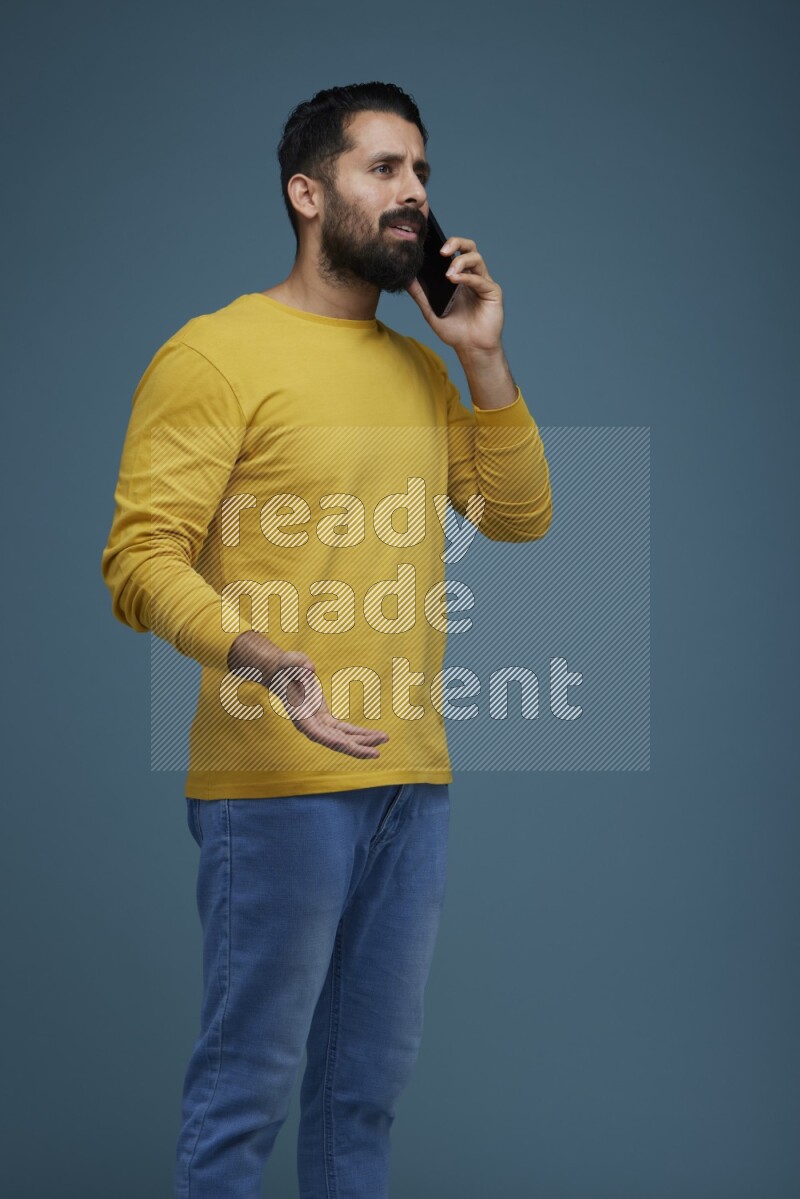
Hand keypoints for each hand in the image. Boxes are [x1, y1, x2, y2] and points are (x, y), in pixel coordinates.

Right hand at [269, 649, 389, 759]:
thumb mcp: (290, 662)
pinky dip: (361, 733)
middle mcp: (310, 726)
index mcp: (300, 716)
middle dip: (356, 747)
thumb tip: (309, 668)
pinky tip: (376, 735)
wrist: (283, 673)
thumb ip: (298, 664)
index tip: (345, 744)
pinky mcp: (327, 720)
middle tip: (377, 752)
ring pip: (344, 738)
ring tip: (384, 740)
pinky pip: (346, 730)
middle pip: (335, 742)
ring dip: (364, 741)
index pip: (317, 734)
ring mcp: (320, 725)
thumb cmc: (286, 667)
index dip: (331, 740)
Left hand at [405, 235, 504, 354]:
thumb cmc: (455, 331)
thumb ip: (420, 295)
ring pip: (476, 258)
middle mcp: (472, 276)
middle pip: (468, 247)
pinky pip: (480, 279)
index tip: (430, 247)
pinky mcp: (493, 291)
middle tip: (442, 251)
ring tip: (448, 274)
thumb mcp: (431, 312)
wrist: (472, 349)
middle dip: (456, 242)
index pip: (454, 252)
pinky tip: (455, 280)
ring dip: (460, 261)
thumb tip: (405, 279)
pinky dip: (467, 277)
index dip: (445, 244)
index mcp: (459, 277)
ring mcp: (483, 282)